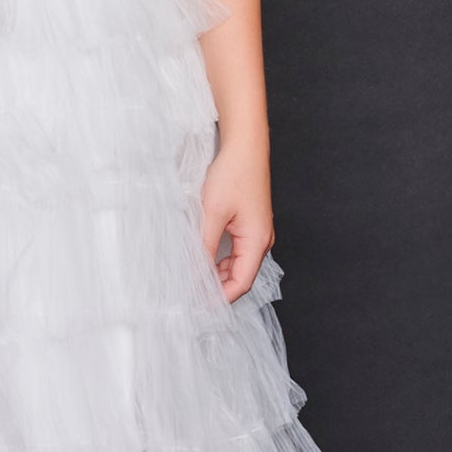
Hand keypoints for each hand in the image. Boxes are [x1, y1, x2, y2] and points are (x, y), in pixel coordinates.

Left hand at [200, 138, 272, 300]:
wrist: (244, 146)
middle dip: (216, 288)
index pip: (241, 283)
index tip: (198, 305)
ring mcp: (256, 232)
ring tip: (192, 278)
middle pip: (240, 277)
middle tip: (190, 294)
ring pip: (236, 264)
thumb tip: (195, 273)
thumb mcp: (212, 214)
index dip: (220, 298)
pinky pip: (235, 251)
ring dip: (216, 274)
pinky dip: (219, 259)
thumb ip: (203, 246)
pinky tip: (202, 258)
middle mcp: (261, 240)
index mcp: (257, 241)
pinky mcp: (249, 224)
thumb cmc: (233, 174)